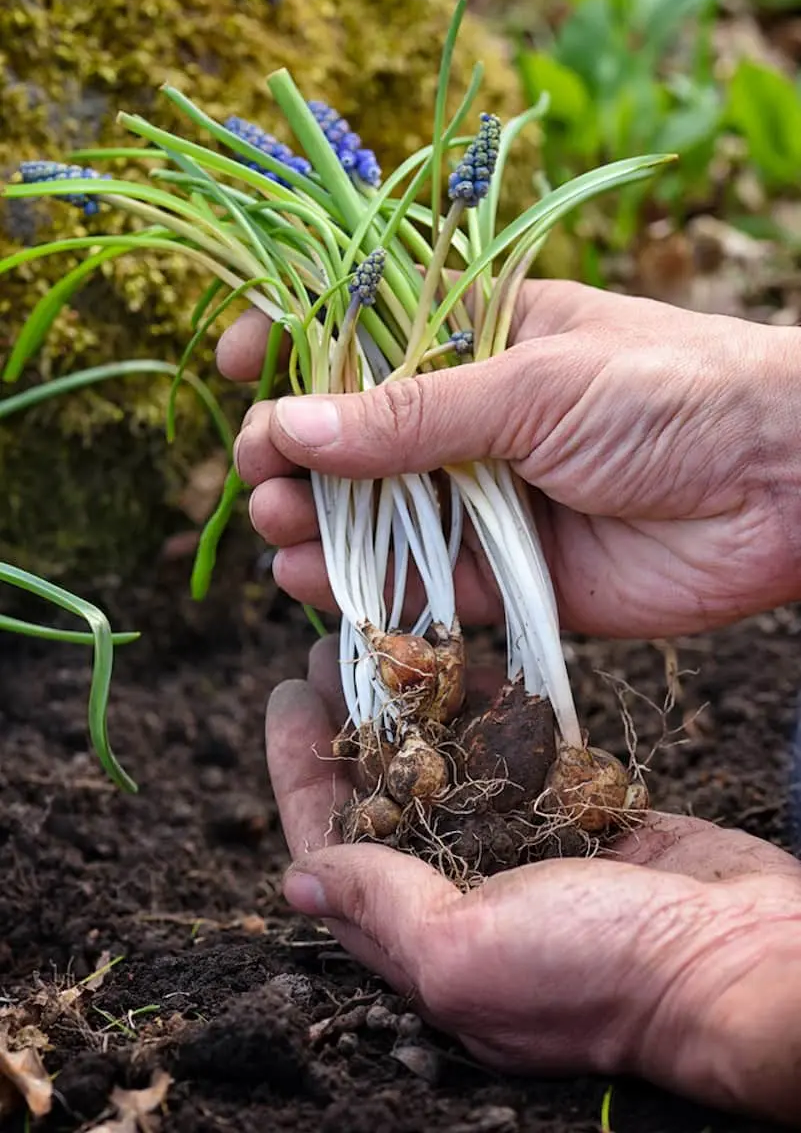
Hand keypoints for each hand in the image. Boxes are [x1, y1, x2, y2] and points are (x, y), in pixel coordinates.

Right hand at [219, 281, 800, 637]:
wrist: (786, 486)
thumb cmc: (671, 391)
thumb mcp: (533, 381)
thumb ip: (413, 415)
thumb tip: (291, 424)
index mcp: (478, 336)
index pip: (362, 330)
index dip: (292, 342)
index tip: (237, 363)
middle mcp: (474, 417)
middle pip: (355, 434)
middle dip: (293, 449)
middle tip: (257, 470)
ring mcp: (488, 498)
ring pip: (378, 514)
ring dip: (316, 520)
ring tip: (275, 524)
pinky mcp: (514, 574)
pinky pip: (425, 586)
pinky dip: (369, 588)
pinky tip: (312, 583)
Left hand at [267, 637, 800, 1125]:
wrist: (735, 957)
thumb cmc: (601, 972)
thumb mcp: (465, 951)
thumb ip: (379, 908)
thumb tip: (296, 879)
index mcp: (425, 930)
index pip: (334, 841)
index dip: (300, 770)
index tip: (284, 698)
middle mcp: (465, 886)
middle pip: (385, 790)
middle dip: (353, 719)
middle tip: (331, 649)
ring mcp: (523, 843)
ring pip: (450, 759)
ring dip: (417, 702)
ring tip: (391, 638)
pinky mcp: (577, 808)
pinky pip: (518, 749)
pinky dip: (491, 706)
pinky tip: (468, 660)